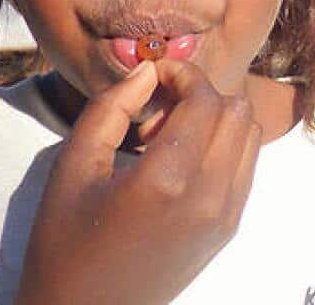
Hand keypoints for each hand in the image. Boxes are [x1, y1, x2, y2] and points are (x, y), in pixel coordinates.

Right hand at [15, 59, 261, 304]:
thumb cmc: (65, 243)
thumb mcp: (71, 169)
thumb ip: (110, 110)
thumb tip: (147, 71)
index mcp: (169, 180)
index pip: (206, 99)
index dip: (183, 73)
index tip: (154, 73)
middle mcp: (211, 196)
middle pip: (237, 110)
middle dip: (201, 94)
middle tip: (157, 109)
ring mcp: (227, 215)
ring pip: (249, 135)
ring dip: (216, 120)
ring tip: (167, 138)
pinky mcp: (230, 228)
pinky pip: (245, 166)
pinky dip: (223, 147)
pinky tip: (180, 163)